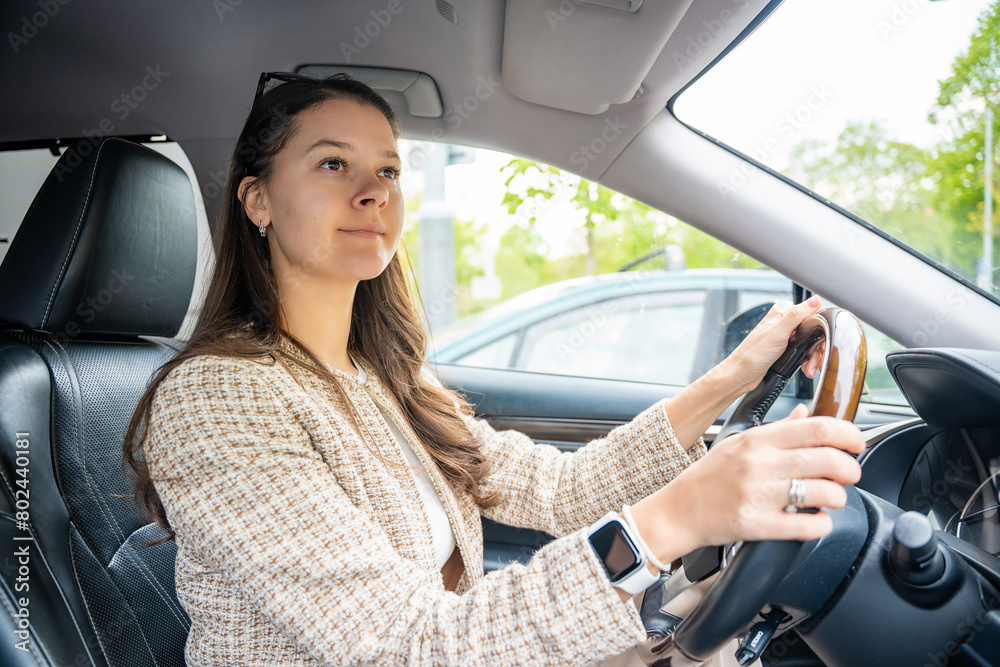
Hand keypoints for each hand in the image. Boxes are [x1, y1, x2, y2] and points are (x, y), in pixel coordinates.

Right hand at [630, 404, 863, 562]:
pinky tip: (817, 520)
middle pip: (828, 460)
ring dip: (839, 498)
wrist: (678, 510)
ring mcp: (758, 494)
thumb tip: (807, 414)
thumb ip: (777, 430)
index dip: (848, 435)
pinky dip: (822, 524)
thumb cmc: (709, 477)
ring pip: (823, 494)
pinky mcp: (756, 524)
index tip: (856, 443)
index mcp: (758, 439)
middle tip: (849, 475)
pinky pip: (807, 526)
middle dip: (850, 470)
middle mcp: (759, 464)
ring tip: (831, 499)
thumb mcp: (739, 443)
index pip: (817, 428)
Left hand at [724, 296, 824, 394]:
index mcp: (782, 313)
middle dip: (817, 349)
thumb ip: (796, 315)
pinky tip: (805, 368)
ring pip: (811, 342)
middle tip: (815, 363)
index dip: (821, 332)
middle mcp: (784, 322)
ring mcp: (785, 335)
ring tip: (809, 368)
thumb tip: (815, 299)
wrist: (741, 375)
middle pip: (814, 331)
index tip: (821, 346)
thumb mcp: (777, 333)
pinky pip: (804, 351)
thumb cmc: (752, 355)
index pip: (813, 315)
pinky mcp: (785, 347)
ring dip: (813, 357)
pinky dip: (807, 360)